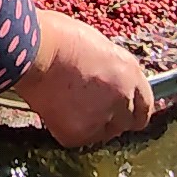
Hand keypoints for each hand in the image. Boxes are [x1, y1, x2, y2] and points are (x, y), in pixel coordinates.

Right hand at [15, 9, 154, 148]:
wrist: (32, 50)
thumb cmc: (57, 37)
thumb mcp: (97, 47)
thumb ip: (110, 70)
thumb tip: (108, 82)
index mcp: (130, 72)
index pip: (145, 104)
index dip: (132, 108)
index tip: (122, 109)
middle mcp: (123, 97)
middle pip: (127, 122)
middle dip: (113, 118)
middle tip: (90, 109)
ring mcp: (103, 117)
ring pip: (103, 132)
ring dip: (92, 124)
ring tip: (68, 105)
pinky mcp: (78, 133)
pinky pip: (79, 138)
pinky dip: (67, 128)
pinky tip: (54, 109)